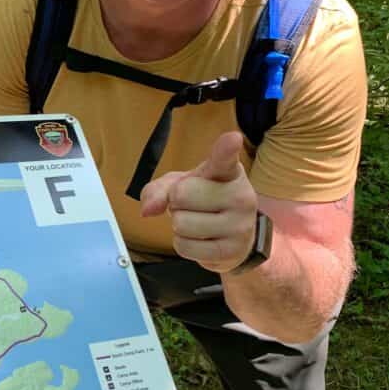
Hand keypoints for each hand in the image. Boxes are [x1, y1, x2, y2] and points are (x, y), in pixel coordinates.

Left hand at [139, 131, 257, 272]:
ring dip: (179, 225)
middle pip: (181, 195)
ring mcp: (240, 225)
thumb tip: (147, 210)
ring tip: (197, 221)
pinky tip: (200, 239)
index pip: (225, 159)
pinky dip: (183, 244)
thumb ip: (160, 189)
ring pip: (181, 224)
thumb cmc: (205, 200)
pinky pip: (185, 247)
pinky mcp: (232, 251)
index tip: (232, 138)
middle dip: (176, 202)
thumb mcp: (181, 185)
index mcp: (228, 172)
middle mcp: (241, 195)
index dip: (227, 148)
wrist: (234, 236)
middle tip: (192, 205)